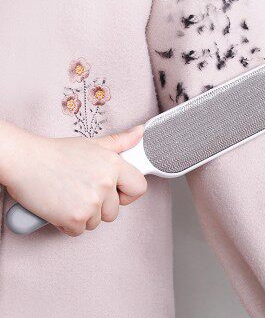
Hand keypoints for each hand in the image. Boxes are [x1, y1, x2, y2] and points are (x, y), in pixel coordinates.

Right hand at [0, 122, 146, 235]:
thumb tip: (140, 132)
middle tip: (82, 190)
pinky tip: (60, 205)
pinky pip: (79, 231)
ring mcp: (91, 203)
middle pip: (115, 210)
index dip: (128, 193)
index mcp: (114, 165)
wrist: (25, 161)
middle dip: (101, 206)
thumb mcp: (93, 144)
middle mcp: (106, 184)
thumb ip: (120, 141)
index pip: (139, 188)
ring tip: (70, 195)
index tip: (116, 192)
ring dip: (84, 214)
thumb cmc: (57, 153)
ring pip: (97, 222)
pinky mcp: (74, 219)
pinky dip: (68, 223)